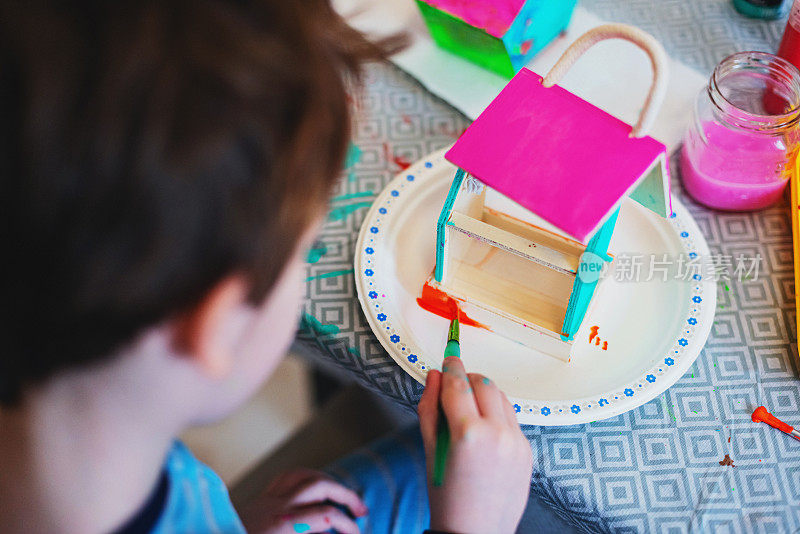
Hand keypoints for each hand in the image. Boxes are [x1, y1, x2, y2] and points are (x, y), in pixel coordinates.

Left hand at [239, 468, 366, 533]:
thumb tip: (328, 529)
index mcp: (283, 526)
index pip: (326, 515)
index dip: (348, 525)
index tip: (357, 533)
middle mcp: (275, 507)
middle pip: (319, 485)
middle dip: (345, 494)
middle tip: (361, 509)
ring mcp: (265, 500)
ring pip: (303, 476)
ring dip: (327, 481)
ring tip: (342, 494)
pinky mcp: (257, 500)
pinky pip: (285, 479)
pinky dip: (304, 478)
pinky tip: (312, 488)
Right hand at [418, 356, 532, 533]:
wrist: (474, 533)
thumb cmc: (446, 498)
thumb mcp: (429, 450)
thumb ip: (430, 408)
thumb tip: (435, 376)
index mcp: (469, 434)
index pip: (459, 384)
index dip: (451, 367)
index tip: (448, 359)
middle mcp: (498, 434)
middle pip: (485, 383)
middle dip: (468, 378)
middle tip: (454, 383)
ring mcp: (517, 442)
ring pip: (502, 397)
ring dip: (484, 393)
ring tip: (467, 407)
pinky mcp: (527, 451)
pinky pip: (512, 418)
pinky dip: (497, 413)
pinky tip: (483, 427)